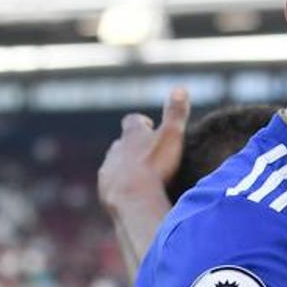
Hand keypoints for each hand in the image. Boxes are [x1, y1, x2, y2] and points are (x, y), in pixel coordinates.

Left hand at [98, 87, 189, 213]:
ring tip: (141, 177)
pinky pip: (111, 185)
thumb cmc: (155, 165)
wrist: (132, 197)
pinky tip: (132, 194)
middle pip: (122, 143)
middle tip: (148, 154)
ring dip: (126, 167)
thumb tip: (181, 88)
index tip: (151, 126)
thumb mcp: (172, 136)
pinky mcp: (105, 189)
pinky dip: (120, 186)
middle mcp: (116, 149)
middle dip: (133, 146)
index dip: (142, 122)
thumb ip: (176, 113)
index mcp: (132, 134)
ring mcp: (108, 170)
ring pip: (115, 164)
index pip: (133, 120)